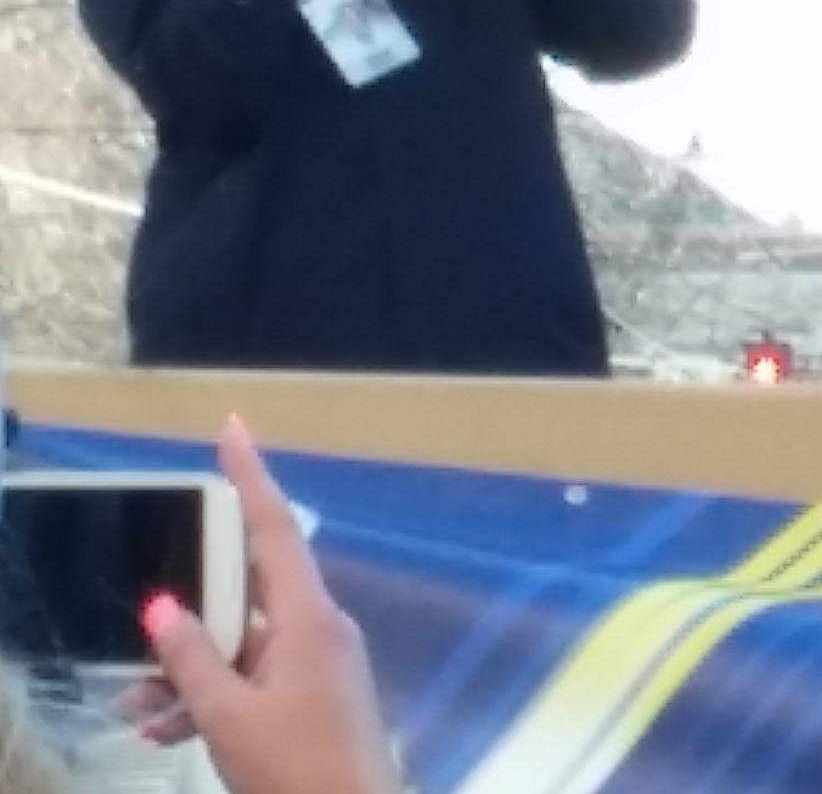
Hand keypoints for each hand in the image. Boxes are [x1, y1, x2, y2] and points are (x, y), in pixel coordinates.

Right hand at [145, 417, 403, 793]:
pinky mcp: (313, 698)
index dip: (251, 477)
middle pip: (245, 592)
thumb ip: (192, 660)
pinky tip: (161, 732)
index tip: (233, 427)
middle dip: (186, 613)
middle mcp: (319, 629)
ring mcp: (319, 664)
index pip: (274, 529)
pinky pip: (252, 680)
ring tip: (135, 706)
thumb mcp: (228, 716)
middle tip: (140, 623)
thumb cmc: (295, 767)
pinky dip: (209, 698)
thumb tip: (162, 607)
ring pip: (240, 646)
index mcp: (309, 619)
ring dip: (187, 671)